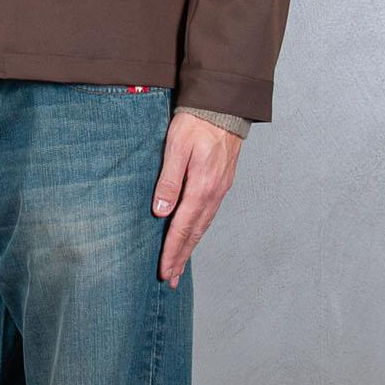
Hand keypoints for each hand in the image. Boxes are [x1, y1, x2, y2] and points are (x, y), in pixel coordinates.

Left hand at [151, 111, 241, 286]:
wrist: (223, 106)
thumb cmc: (196, 123)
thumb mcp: (175, 147)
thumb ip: (168, 180)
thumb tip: (160, 212)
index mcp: (201, 186)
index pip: (183, 227)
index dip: (172, 251)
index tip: (164, 271)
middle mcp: (214, 193)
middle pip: (195, 233)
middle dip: (181, 257)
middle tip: (170, 279)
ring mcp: (220, 189)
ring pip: (204, 226)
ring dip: (191, 247)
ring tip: (179, 265)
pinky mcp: (222, 184)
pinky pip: (209, 215)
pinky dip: (199, 231)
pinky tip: (193, 236)